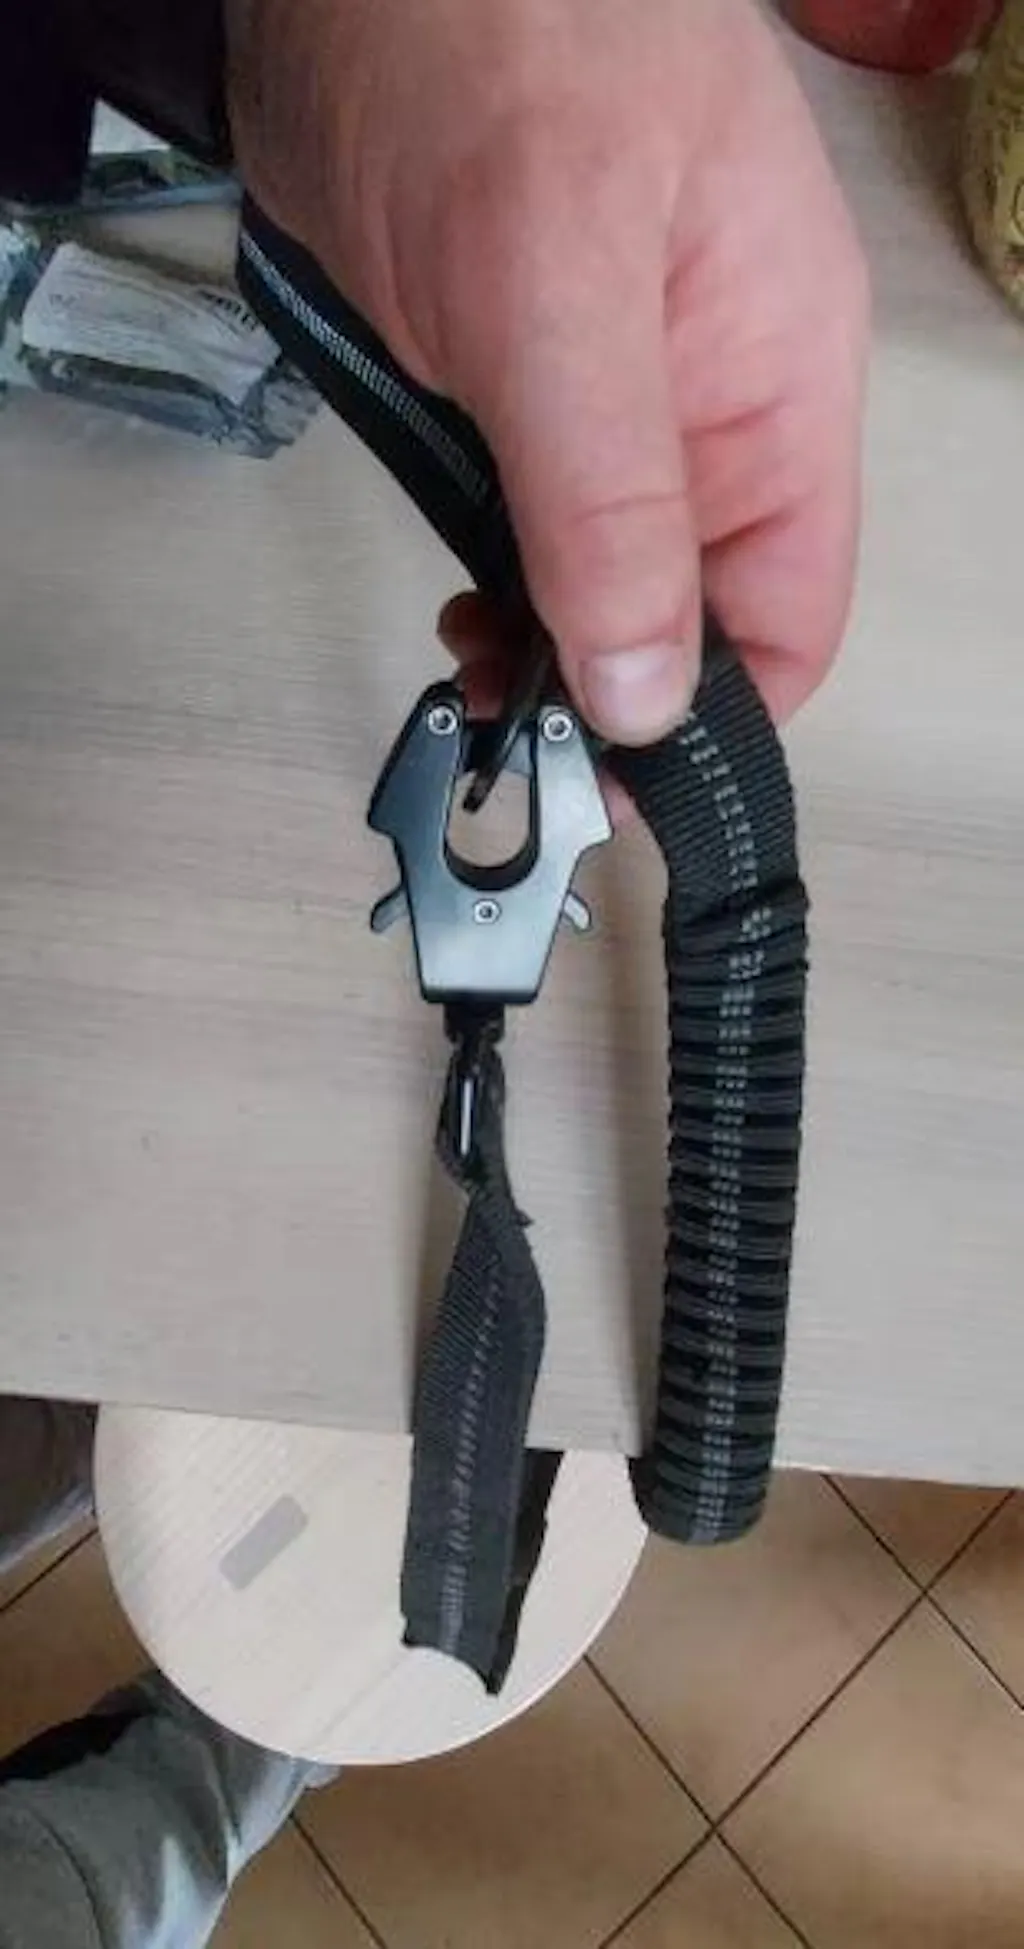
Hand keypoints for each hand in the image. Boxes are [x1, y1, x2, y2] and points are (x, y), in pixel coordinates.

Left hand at [228, 0, 868, 742]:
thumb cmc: (495, 34)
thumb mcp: (556, 289)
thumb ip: (613, 500)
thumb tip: (649, 687)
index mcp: (770, 387)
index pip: (788, 612)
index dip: (715, 717)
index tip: (612, 776)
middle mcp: (700, 408)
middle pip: (691, 611)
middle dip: (610, 689)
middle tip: (507, 725)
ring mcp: (603, 398)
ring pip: (602, 578)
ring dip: (544, 643)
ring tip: (469, 667)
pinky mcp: (510, 383)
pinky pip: (528, 524)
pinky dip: (495, 582)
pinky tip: (456, 602)